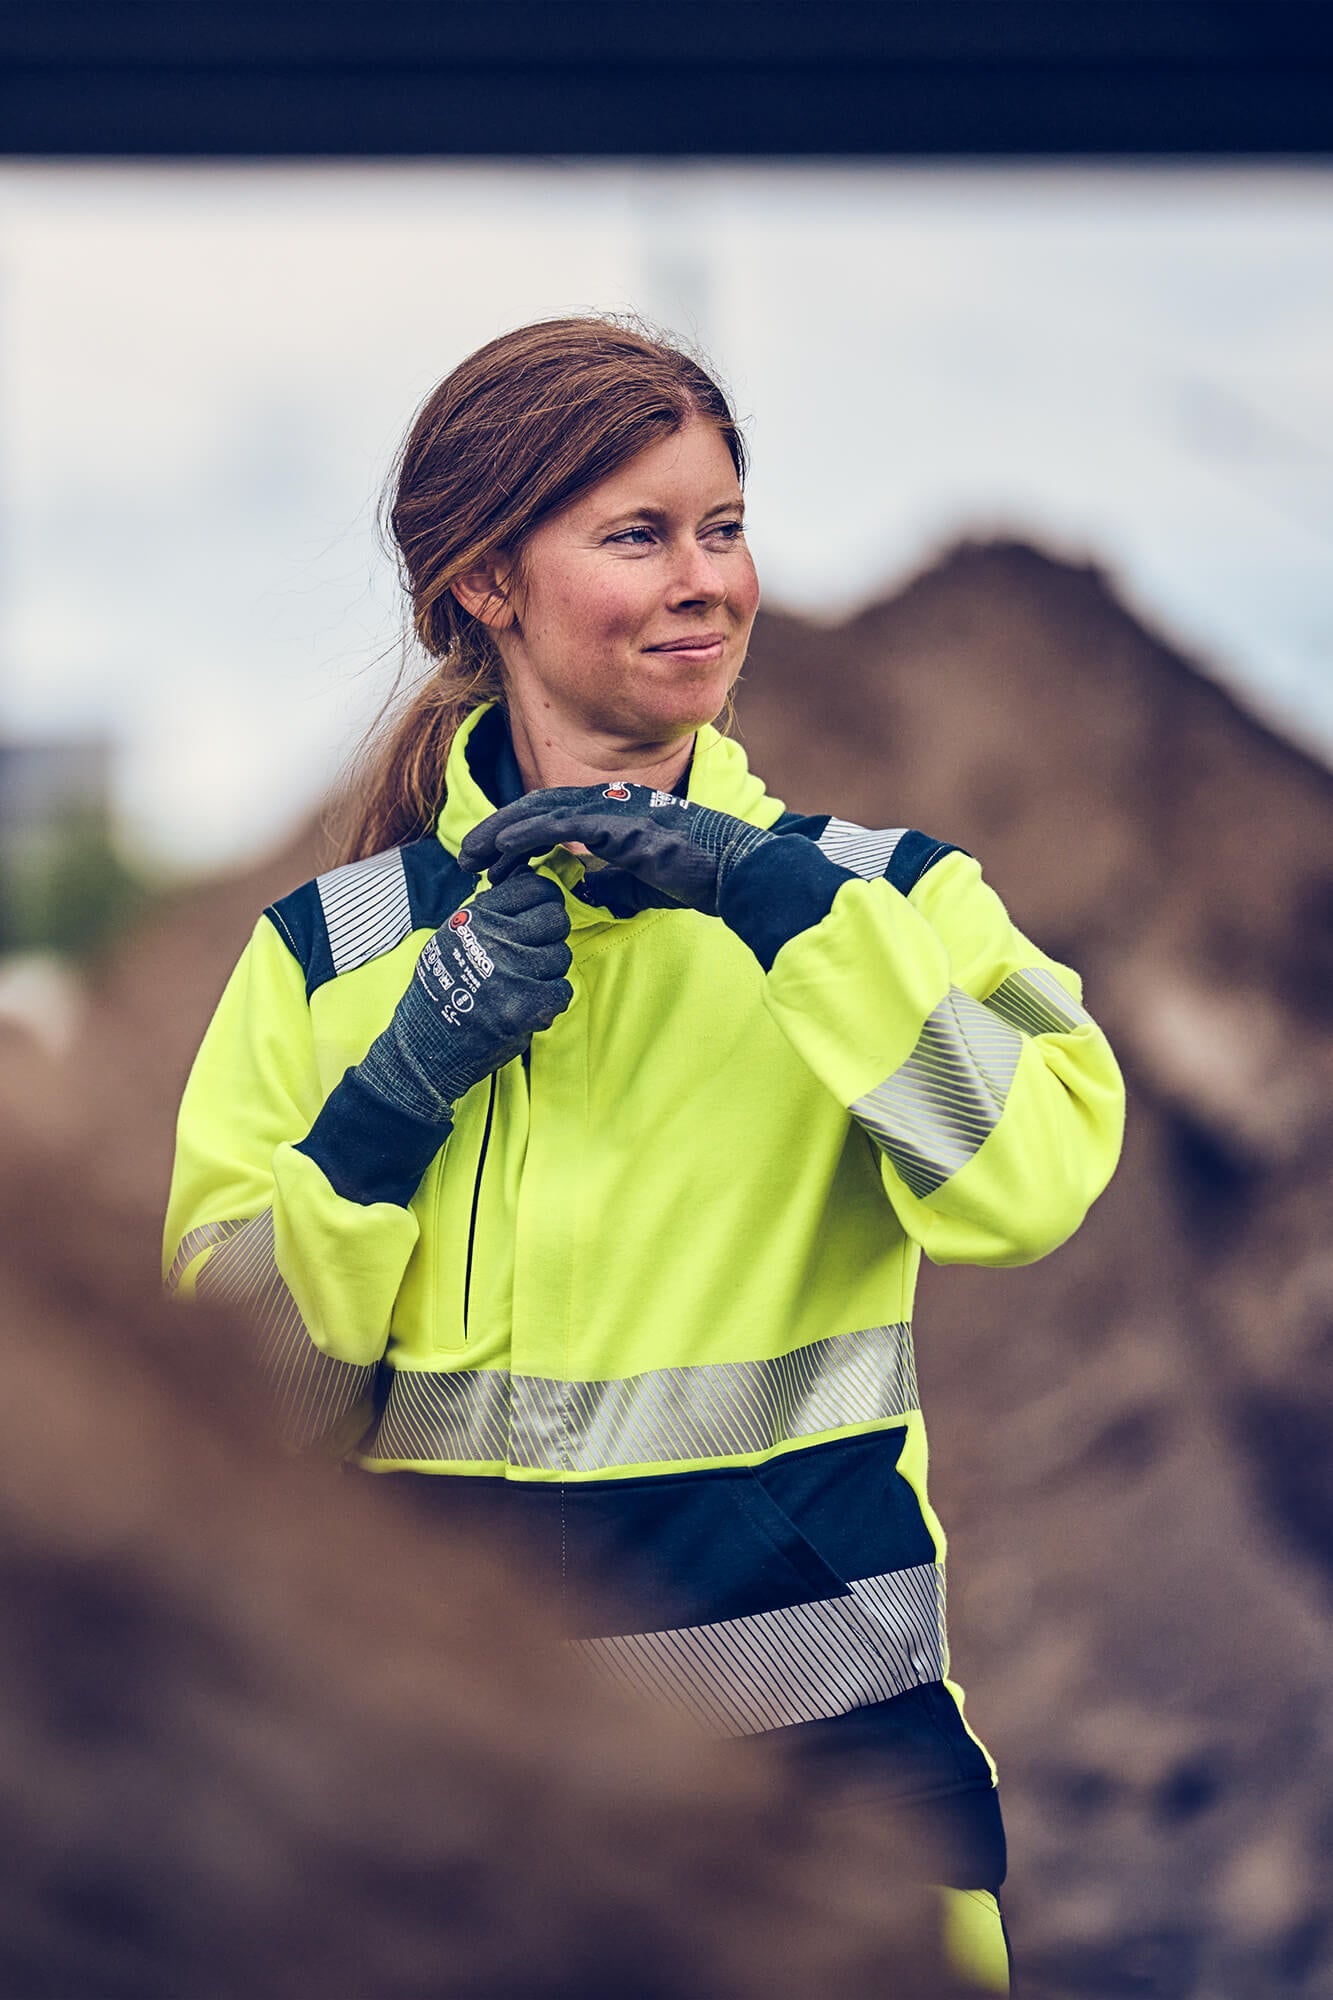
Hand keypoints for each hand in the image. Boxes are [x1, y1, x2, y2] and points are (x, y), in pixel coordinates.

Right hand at [355, 869, 572, 1122]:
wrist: (425, 1047)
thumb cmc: (442, 990)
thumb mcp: (452, 936)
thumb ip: (491, 911)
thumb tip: (532, 876)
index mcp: (475, 917)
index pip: (536, 888)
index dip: (545, 901)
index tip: (538, 916)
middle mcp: (493, 940)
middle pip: (556, 919)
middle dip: (550, 935)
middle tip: (534, 953)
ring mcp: (511, 973)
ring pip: (562, 956)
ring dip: (548, 971)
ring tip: (522, 983)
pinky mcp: (525, 1007)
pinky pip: (563, 990)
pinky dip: (550, 1000)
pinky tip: (527, 1004)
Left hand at [459, 783, 774, 918]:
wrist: (737, 871)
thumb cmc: (700, 878)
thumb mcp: (645, 882)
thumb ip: (614, 882)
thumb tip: (586, 893)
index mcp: (618, 809)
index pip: (556, 814)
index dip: (520, 833)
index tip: (495, 862)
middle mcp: (612, 799)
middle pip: (539, 806)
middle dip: (499, 831)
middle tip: (469, 858)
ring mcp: (615, 808)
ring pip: (541, 811)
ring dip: (502, 833)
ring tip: (473, 857)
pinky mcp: (617, 825)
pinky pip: (560, 825)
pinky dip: (527, 834)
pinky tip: (503, 848)